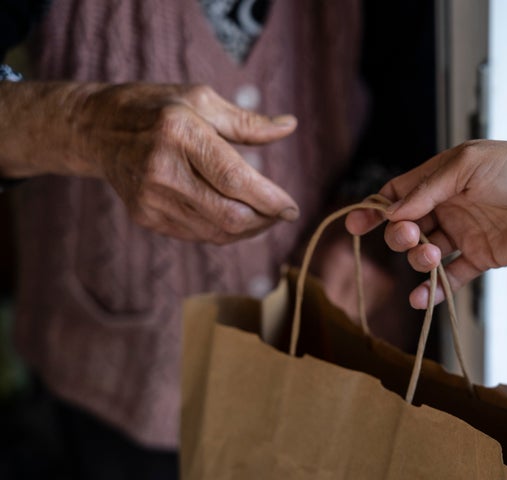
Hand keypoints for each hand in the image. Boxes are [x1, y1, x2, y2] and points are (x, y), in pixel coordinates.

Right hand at [0, 81, 298, 243]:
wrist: (97, 129)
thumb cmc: (158, 108)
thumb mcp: (201, 99)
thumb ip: (247, 121)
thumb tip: (289, 126)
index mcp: (179, 133)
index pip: (234, 179)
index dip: (269, 199)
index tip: (292, 207)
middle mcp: (162, 169)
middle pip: (228, 214)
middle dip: (264, 219)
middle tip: (282, 212)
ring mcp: (151, 198)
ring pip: (216, 232)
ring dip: (249, 229)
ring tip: (264, 215)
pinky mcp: (145, 217)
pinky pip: (198, 235)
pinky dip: (225, 231)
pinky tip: (237, 217)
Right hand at [345, 140, 506, 307]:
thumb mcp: (467, 165)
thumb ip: (428, 188)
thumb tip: (393, 212)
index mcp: (441, 179)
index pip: (399, 195)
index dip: (376, 210)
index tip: (357, 225)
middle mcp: (448, 207)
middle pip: (407, 227)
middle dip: (400, 236)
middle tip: (411, 237)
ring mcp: (463, 234)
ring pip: (425, 254)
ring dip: (419, 260)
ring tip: (432, 257)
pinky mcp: (480, 258)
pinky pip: (450, 278)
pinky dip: (433, 290)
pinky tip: (421, 299)